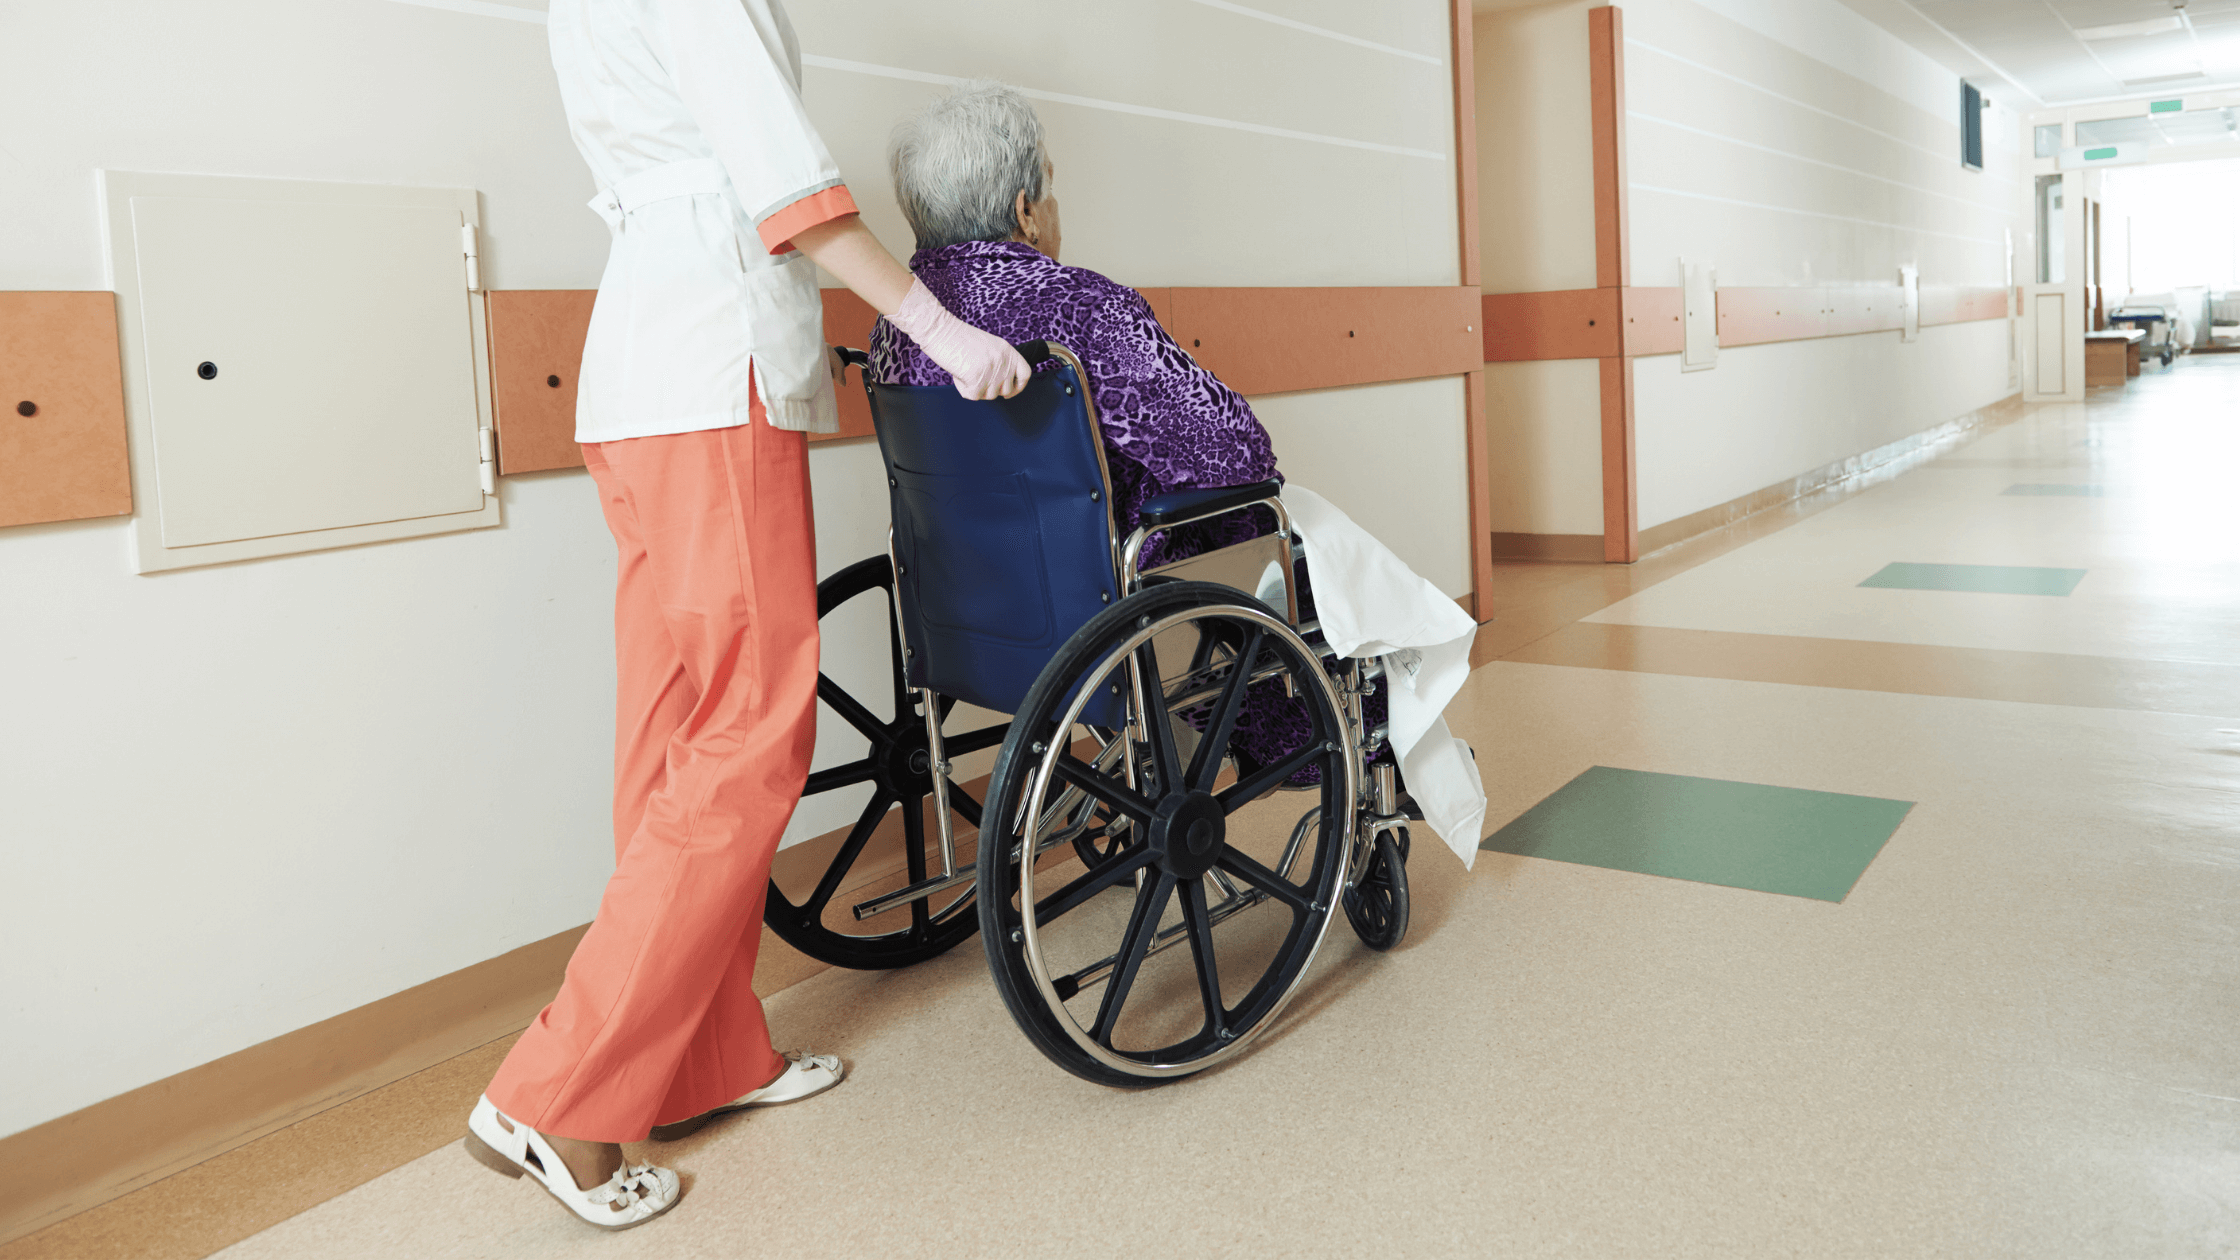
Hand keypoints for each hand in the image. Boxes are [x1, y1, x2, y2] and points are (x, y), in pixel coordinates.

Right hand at [887, 279, 1032, 399]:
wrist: (940, 330)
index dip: (1019, 387)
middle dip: (990, 389)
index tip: (1009, 392)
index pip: (1025, 374)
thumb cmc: (958, 338)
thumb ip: (1000, 362)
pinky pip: (973, 396)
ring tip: (965, 370)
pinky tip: (959, 374)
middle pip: (1005, 390)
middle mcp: (1003, 360)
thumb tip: (1001, 385)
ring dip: (975, 388)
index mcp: (1008, 351)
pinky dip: (964, 389)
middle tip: (975, 376)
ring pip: (989, 395)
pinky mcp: (978, 378)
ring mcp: (992, 370)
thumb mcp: (989, 346)